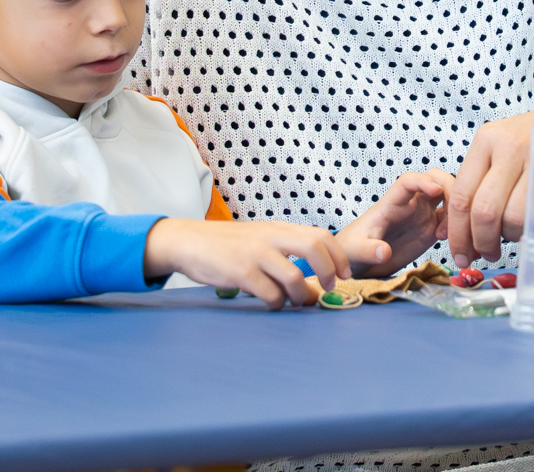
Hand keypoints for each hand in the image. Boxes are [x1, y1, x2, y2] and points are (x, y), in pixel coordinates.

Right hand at [143, 218, 350, 309]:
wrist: (190, 242)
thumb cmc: (227, 245)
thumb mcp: (260, 240)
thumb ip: (285, 254)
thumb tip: (313, 283)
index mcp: (278, 229)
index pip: (320, 235)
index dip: (338, 255)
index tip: (344, 273)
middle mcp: (270, 238)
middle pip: (314, 247)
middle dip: (329, 270)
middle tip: (330, 287)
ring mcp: (255, 254)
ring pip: (294, 276)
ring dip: (302, 294)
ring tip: (298, 302)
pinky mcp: (241, 272)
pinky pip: (270, 293)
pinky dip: (277, 303)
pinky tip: (273, 304)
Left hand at [336, 169, 455, 277]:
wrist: (358, 263)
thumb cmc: (352, 249)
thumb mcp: (355, 250)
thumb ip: (369, 250)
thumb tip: (383, 252)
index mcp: (392, 203)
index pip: (409, 181)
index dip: (424, 181)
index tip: (436, 190)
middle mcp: (411, 205)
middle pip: (436, 180)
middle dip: (450, 189)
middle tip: (456, 213)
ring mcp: (423, 216)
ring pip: (448, 199)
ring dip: (457, 211)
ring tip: (448, 236)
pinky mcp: (430, 231)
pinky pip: (451, 221)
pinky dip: (458, 228)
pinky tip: (455, 243)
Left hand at [447, 96, 533, 266]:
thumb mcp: (501, 150)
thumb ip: (477, 186)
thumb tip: (449, 234)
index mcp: (487, 140)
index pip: (462, 196)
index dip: (458, 234)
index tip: (460, 255)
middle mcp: (511, 146)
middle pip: (485, 212)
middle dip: (483, 243)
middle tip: (488, 254)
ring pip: (514, 219)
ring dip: (512, 238)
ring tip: (515, 234)